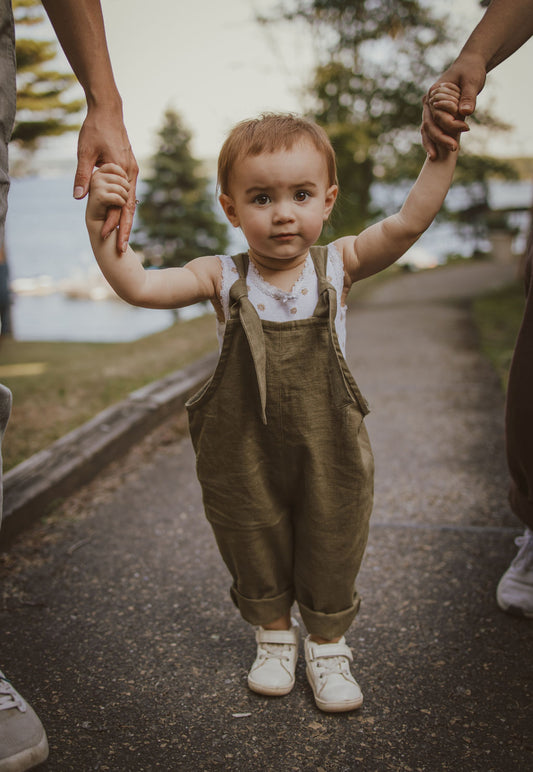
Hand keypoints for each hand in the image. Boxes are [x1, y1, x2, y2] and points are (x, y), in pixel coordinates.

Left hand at [74, 104, 138, 251]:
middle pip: (130, 209)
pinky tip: (122, 218)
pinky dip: (126, 208)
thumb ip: (82, 175)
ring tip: (122, 239)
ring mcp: (132, 172)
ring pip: (131, 203)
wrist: (108, 111)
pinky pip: (130, 193)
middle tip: (122, 249)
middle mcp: (131, 174)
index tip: (107, 237)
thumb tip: (77, 197)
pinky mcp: (130, 168)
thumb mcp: (84, 151)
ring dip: (126, 221)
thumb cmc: (95, 129)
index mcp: (122, 172)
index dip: (114, 223)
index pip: (119, 205)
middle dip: (125, 230)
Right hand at [422, 53, 486, 158]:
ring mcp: (430, 110)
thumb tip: (466, 112)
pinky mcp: (436, 115)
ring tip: (435, 158)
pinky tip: (435, 155)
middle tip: (453, 148)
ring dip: (432, 144)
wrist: (469, 66)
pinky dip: (433, 142)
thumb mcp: (472, 81)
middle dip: (439, 138)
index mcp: (434, 93)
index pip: (438, 114)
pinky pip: (431, 130)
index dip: (450, 123)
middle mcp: (428, 102)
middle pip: (429, 125)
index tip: (466, 128)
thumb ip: (468, 96)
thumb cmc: (470, 71)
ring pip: (426, 130)